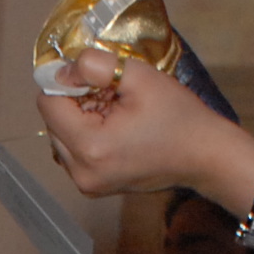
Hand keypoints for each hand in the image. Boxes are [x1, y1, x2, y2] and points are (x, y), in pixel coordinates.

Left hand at [35, 48, 253, 200]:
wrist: (205, 156)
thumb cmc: (179, 118)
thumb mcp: (139, 78)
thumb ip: (96, 67)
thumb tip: (62, 69)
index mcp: (89, 148)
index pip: (48, 105)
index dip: (67, 82)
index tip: (95, 76)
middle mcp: (80, 173)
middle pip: (52, 123)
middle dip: (75, 102)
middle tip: (112, 95)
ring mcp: (86, 184)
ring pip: (61, 137)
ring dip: (81, 118)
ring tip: (117, 112)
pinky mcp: (93, 187)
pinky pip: (75, 153)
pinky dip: (88, 135)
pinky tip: (116, 128)